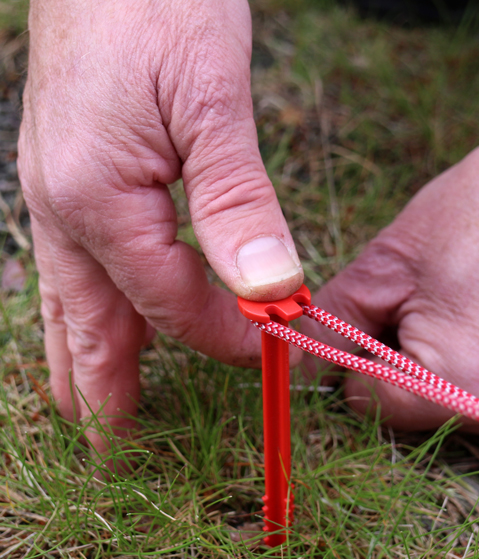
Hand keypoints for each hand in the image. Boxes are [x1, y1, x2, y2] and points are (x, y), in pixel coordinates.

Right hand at [18, 0, 302, 458]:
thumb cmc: (155, 7)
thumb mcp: (210, 102)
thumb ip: (236, 202)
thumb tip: (269, 288)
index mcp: (97, 202)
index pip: (170, 304)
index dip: (223, 337)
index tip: (272, 352)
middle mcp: (63, 210)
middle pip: (90, 328)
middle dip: (108, 390)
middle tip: (117, 447)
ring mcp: (58, 195)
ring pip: (71, 304)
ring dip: (87, 358)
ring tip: (97, 406)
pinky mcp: (70, 179)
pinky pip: (75, 267)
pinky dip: (88, 309)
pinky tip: (98, 317)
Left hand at [303, 0, 478, 433]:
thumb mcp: (386, 266)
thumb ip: (330, 325)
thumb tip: (295, 364)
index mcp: (466, 385)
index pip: (369, 405)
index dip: (355, 358)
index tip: (374, 314)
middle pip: (413, 411)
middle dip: (398, 362)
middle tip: (423, 299)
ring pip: (454, 405)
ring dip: (441, 365)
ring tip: (467, 302)